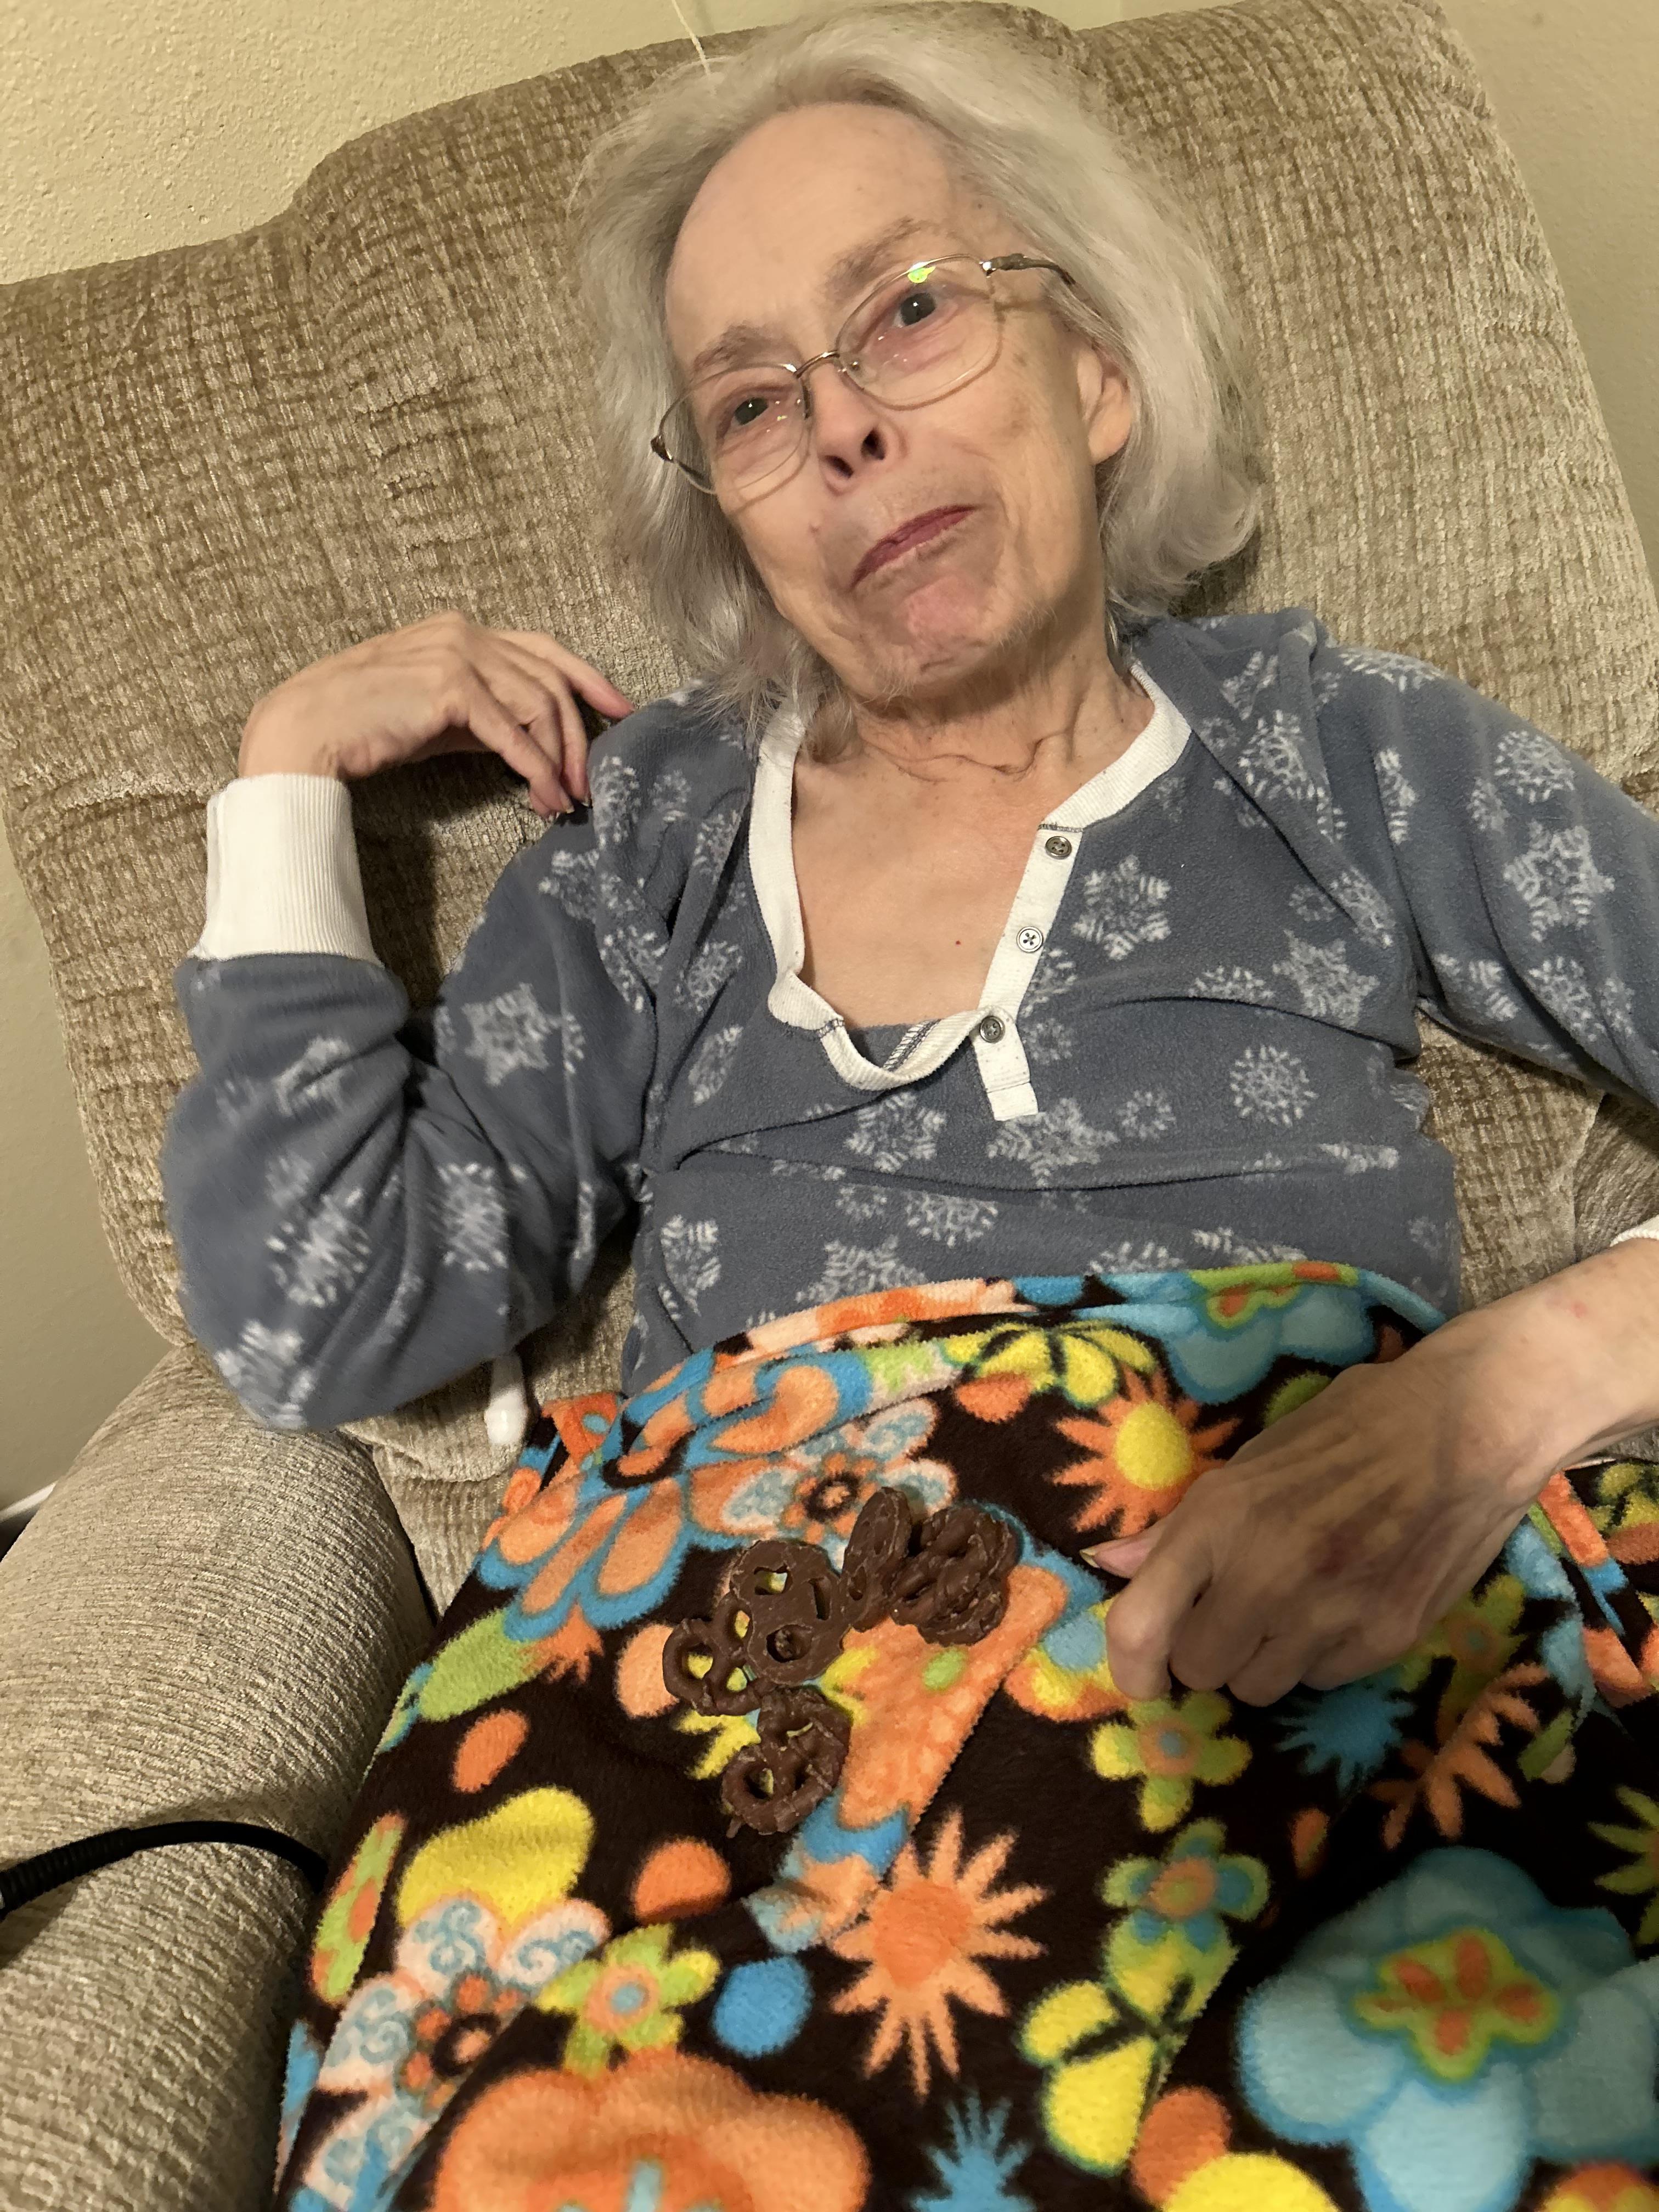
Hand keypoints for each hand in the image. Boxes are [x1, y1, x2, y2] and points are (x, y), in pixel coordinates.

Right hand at [239, 610, 633, 818]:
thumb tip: (534, 742)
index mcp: (463, 631)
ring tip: (567, 798)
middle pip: (551, 678)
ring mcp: (457, 654)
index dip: (589, 679)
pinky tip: (546, 796)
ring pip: (540, 704)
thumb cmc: (368, 725)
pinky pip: (512, 732)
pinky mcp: (450, 687)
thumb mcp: (439, 716)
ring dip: (560, 758)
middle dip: (579, 734)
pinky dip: (537, 768)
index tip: (622, 711)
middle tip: (591, 780)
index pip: (544, 649)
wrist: (307, 729)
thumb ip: (486, 715)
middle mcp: (465, 632)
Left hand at [1089, 1324, 1547, 1707]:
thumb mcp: (1252, 1461)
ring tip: (1292, 1604)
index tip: (1143, 1668)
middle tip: (1233, 1610)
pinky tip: (1342, 1603)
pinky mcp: (1386, 1639)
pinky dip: (1319, 1656)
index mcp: (1222, 1518)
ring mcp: (1330, 1613)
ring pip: (1258, 1688)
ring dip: (1262, 1658)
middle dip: (1207, 1647)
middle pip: (1200, 1669)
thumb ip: (1179, 1526)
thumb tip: (1111, 1564)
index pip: (1140, 1625)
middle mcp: (1268, 1574)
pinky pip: (1320, 1680)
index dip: (1130, 1663)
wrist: (1466, 1426)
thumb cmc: (1350, 1426)